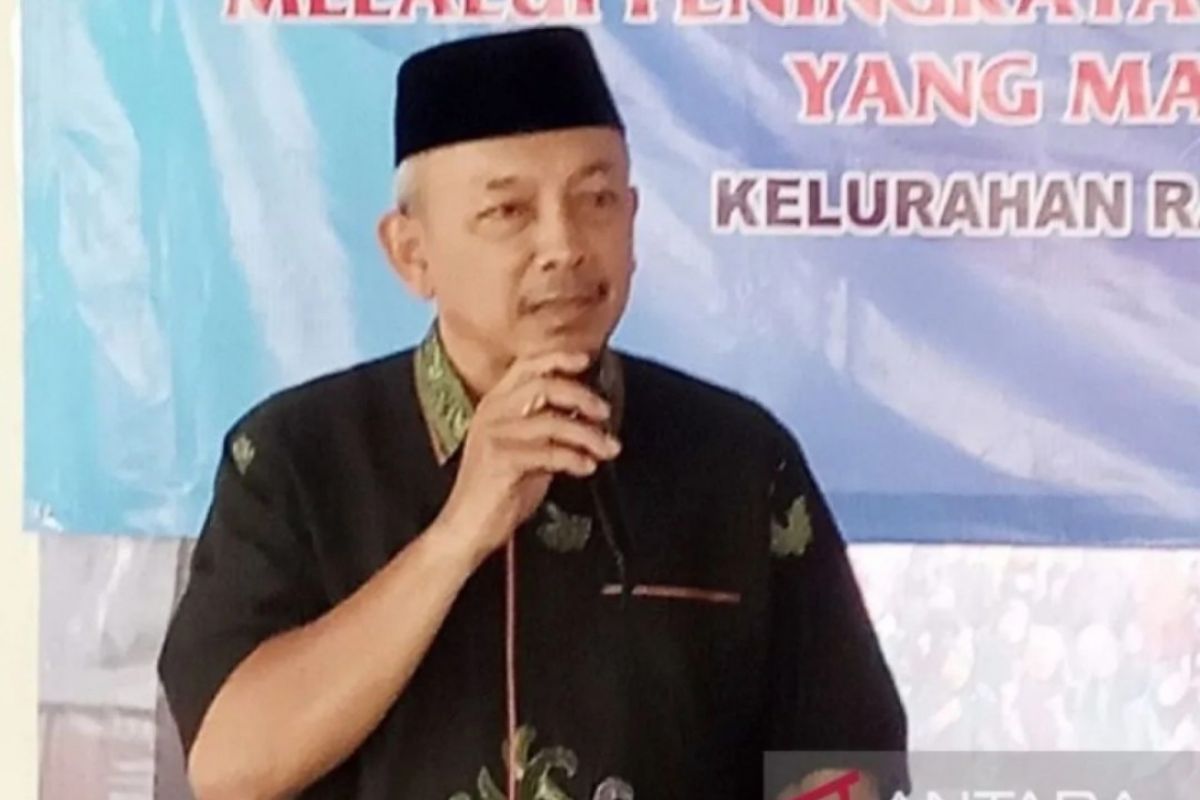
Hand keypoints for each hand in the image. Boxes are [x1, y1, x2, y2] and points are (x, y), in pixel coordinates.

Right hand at [431, 351, 620, 566]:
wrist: (467, 526)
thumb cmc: (499, 489)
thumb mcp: (527, 448)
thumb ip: (549, 426)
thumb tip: (587, 412)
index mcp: (496, 403)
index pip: (528, 366)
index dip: (559, 358)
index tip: (586, 359)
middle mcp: (492, 412)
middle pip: (544, 385)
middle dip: (582, 397)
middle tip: (604, 413)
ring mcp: (494, 435)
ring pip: (552, 421)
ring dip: (588, 435)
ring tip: (606, 449)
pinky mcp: (501, 461)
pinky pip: (549, 452)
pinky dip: (574, 458)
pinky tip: (587, 467)